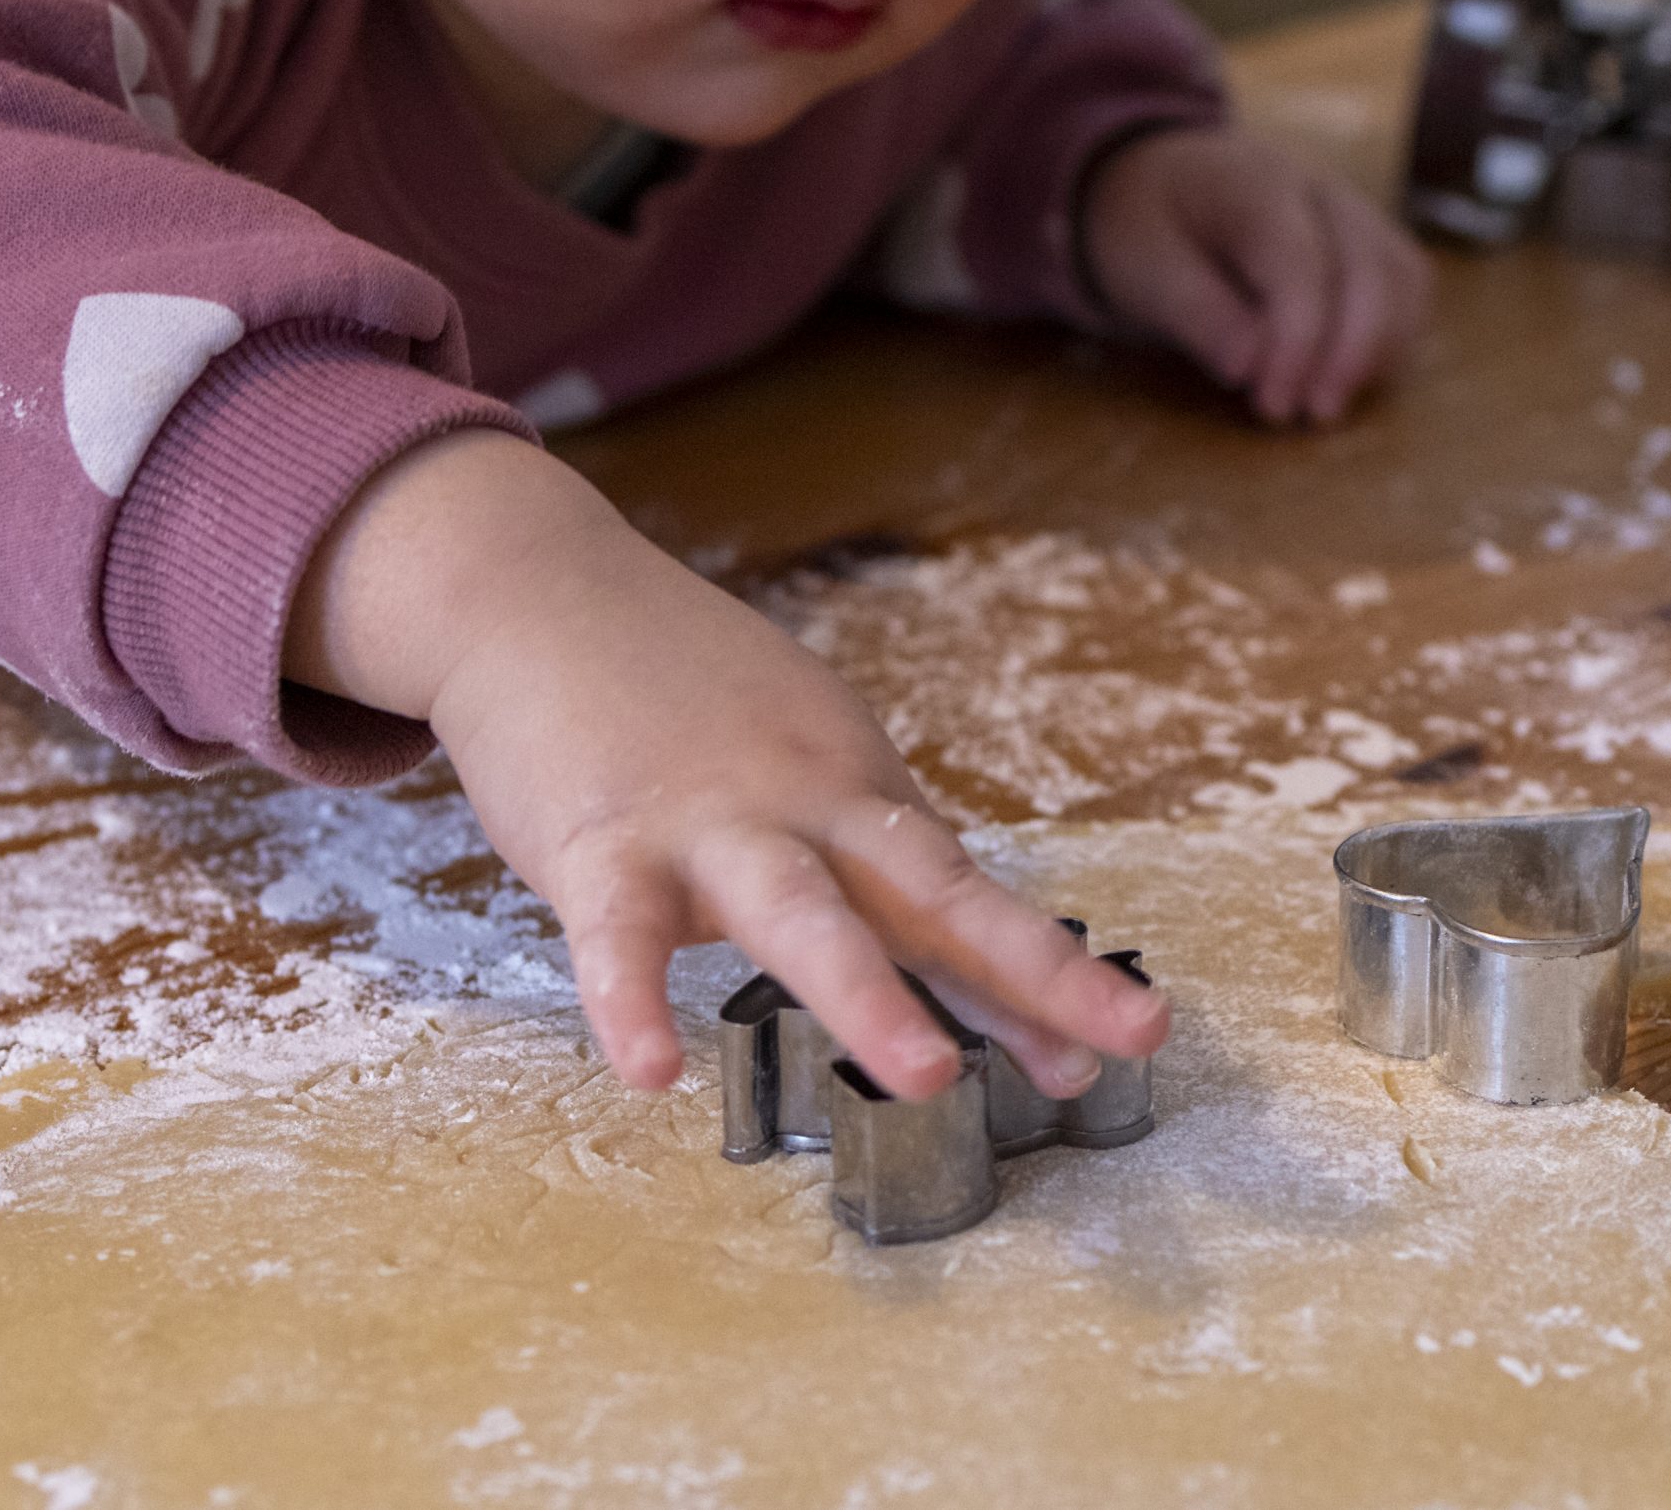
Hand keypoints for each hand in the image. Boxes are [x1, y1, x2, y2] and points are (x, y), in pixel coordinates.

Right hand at [288, 431, 1171, 1100]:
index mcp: (854, 792)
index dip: (1048, 969)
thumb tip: (963, 961)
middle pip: (929, 889)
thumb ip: (869, 860)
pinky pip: (619, 937)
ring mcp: (706, 825)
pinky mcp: (601, 845)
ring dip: (870, 994)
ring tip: (930, 1077)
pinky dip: (630, 1002)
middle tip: (1113, 1039)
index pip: (967, 893)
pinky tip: (649, 1070)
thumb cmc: (676, 693)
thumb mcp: (799, 756)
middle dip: (1026, 968)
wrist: (541, 592)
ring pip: (800, 912)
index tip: (1129, 1037)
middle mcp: (803, 806)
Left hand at [1081, 125, 1432, 426]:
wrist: (1161, 179)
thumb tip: (1248, 369)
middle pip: (1370, 269)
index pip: (1300, 263)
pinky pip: (1406, 289)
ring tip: (1328, 406)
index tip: (1275, 404)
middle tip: (1312, 416)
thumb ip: (1194, 312)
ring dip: (1379, 351)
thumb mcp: (1142, 267)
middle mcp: (1320, 189)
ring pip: (1403, 279)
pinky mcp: (1368, 241)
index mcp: (1254, 184)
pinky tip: (1346, 381)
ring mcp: (1353, 211)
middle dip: (1350, 353)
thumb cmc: (1144, 228)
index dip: (1297, 340)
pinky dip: (1390, 339)